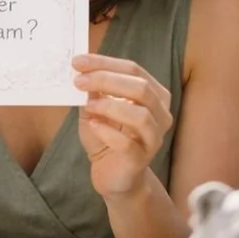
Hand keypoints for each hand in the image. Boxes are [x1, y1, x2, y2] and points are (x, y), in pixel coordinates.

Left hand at [73, 54, 172, 198]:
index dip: (105, 63)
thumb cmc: (107, 138)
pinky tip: (93, 125)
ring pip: (142, 115)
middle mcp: (160, 114)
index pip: (133, 70)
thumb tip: (83, 71)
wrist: (113, 175)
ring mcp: (153, 138)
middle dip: (107, 80)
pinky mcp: (141, 159)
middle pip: (141, 88)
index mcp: (153, 95)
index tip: (78, 62)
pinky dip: (108, 132)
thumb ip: (92, 91)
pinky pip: (128, 143)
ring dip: (111, 105)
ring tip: (89, 104)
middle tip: (79, 81)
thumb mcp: (96, 109)